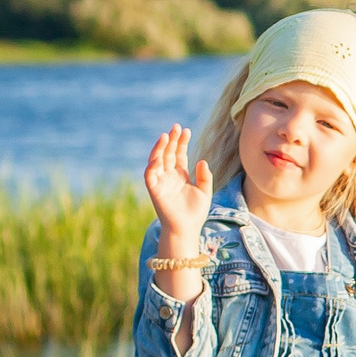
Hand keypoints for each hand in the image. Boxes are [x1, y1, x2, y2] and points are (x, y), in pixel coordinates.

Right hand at [142, 125, 213, 241]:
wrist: (187, 229)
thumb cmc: (195, 212)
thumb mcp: (205, 192)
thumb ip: (205, 176)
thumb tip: (202, 160)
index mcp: (180, 175)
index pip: (179, 154)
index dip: (181, 142)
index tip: (186, 130)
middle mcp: (169, 175)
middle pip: (168, 153)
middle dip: (172, 140)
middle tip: (176, 127)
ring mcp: (161, 181)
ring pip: (157, 160)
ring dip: (160, 148)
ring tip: (166, 136)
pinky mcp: (154, 190)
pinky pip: (150, 175)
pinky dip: (152, 166)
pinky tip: (159, 157)